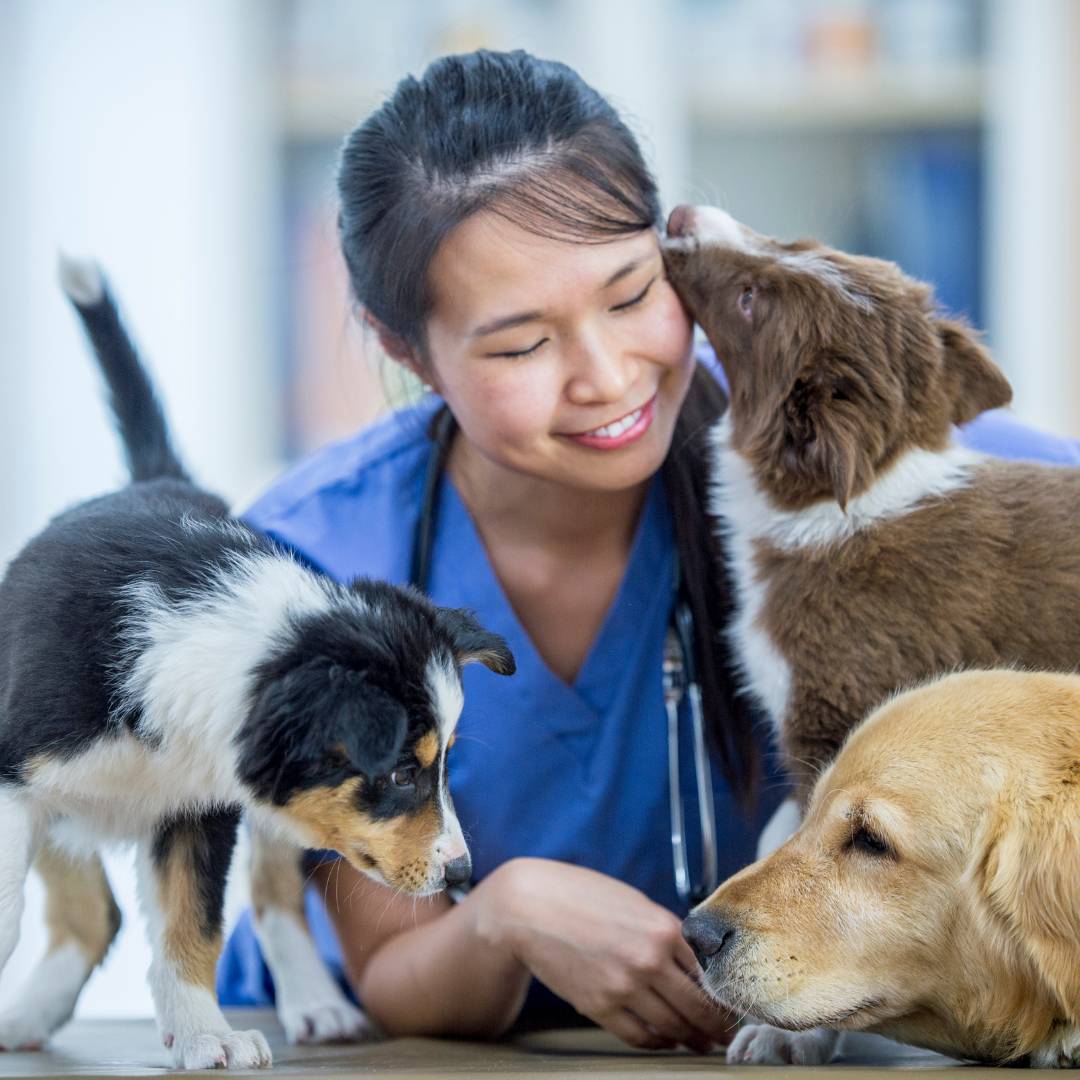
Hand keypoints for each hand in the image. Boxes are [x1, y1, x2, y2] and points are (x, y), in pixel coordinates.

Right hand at [472, 858, 734, 1051]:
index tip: (734, 1007)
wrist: (530, 907)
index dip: (725, 995)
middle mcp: (648, 960)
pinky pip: (639, 1036)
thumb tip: (695, 963)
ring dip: (690, 1039)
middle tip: (727, 1036)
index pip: (709, 973)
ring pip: (672, 1027)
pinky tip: (664, 1040)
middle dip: (716, 1027)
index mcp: (662, 928)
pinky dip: (657, 1043)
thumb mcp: (633, 903)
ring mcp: (623, 987)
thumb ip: (665, 932)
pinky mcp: (599, 1007)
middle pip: (697, 1007)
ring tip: (700, 1043)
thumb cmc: (581, 897)